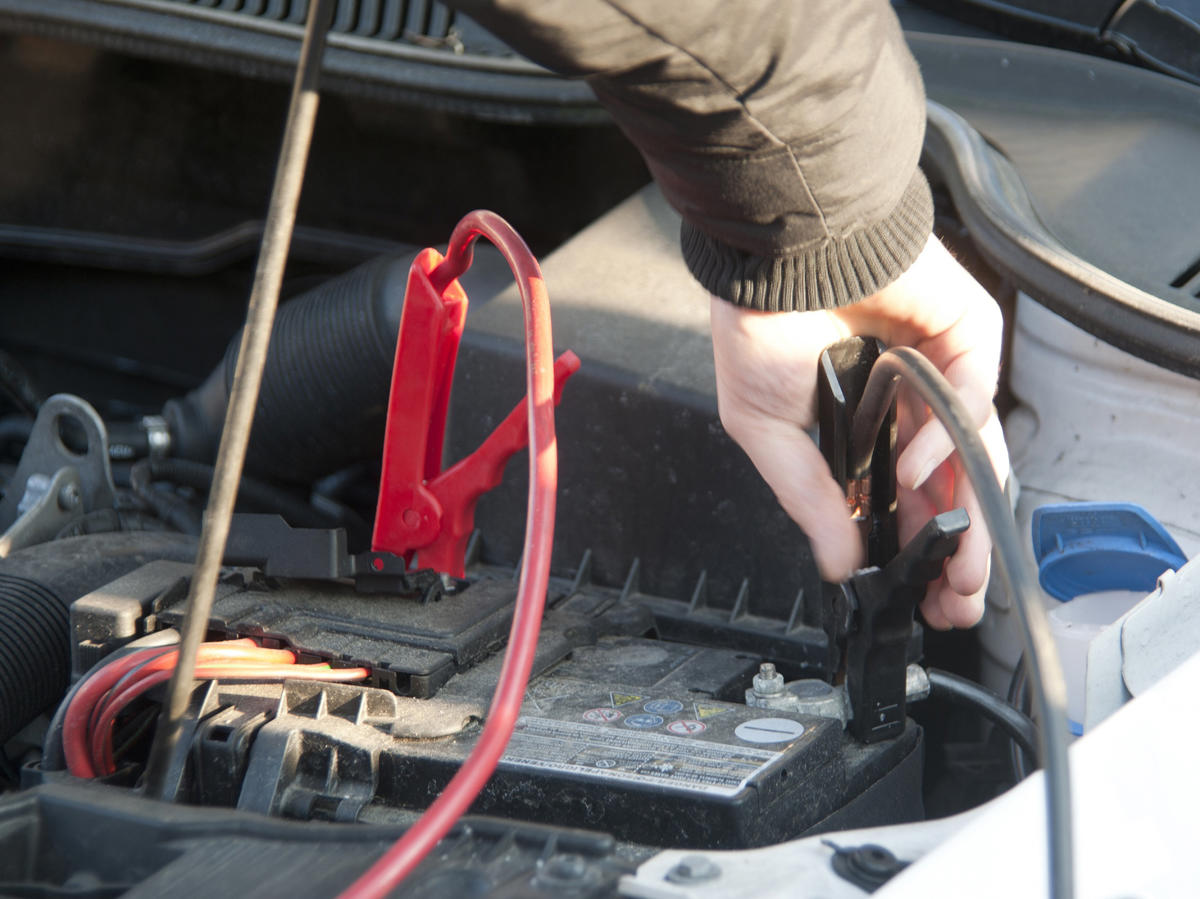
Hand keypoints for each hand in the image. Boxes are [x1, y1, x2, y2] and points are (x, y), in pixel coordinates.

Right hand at [709, 235, 1007, 627]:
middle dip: (956, 551)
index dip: (909, 550)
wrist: (779, 253)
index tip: (918, 599)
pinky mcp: (963, 340)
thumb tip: (842, 567)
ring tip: (954, 563)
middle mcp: (903, 405)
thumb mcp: (767, 434)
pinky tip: (910, 466)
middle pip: (947, 489)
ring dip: (968, 517)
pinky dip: (943, 443)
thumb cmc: (758, 326)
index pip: (897, 499)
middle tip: (953, 600)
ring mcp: (937, 374)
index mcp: (859, 427)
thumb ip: (811, 501)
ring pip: (970, 457)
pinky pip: (969, 404)